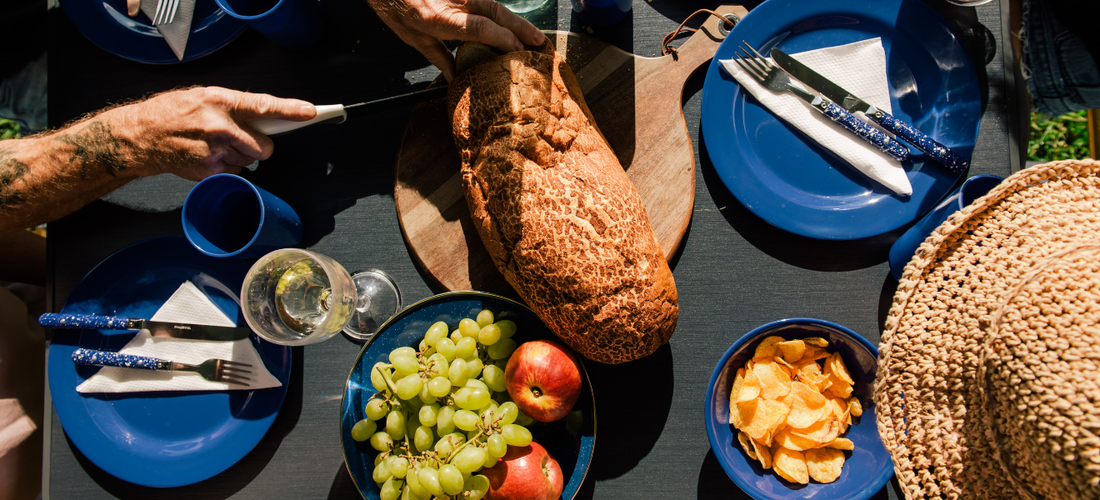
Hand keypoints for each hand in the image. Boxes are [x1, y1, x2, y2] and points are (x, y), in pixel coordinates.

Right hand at [105, 86, 316, 179]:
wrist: (140, 136)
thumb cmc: (172, 113)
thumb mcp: (204, 96)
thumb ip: (236, 107)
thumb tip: (268, 117)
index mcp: (220, 101)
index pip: (263, 106)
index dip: (290, 110)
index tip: (310, 112)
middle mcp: (219, 127)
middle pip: (264, 147)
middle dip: (260, 146)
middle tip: (243, 139)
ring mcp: (214, 152)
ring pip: (250, 161)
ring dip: (240, 155)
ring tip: (215, 144)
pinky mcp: (209, 171)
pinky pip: (236, 173)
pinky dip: (228, 167)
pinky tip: (209, 156)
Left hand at [367, 0, 545, 81]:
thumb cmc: (394, 8)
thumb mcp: (413, 39)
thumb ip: (438, 56)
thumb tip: (455, 77)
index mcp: (441, 19)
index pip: (483, 28)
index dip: (505, 39)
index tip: (519, 50)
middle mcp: (455, 2)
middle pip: (497, 12)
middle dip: (521, 28)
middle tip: (539, 41)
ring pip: (494, 3)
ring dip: (515, 20)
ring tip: (531, 34)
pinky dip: (500, 12)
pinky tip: (510, 22)